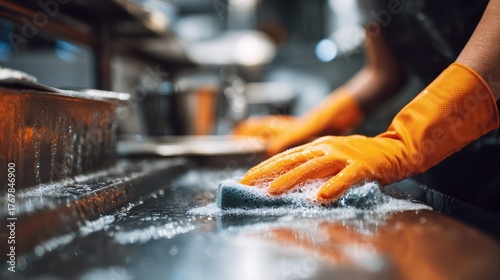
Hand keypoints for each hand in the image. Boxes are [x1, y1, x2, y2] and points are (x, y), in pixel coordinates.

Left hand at [240, 63, 498, 201]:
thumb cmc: (361, 156)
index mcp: (319, 146)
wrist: (395, 149)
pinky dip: (333, 187)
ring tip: (273, 191)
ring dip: (291, 180)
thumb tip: (288, 179)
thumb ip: (313, 166)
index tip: (247, 178)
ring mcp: (344, 155)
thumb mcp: (332, 157)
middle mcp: (327, 147)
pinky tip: (321, 197)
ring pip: (312, 167)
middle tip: (248, 184)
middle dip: (268, 172)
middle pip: (292, 160)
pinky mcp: (361, 166)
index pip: (286, 156)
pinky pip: (345, 178)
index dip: (265, 167)